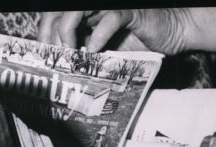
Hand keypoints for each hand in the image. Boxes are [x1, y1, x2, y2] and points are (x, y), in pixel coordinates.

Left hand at [37, 9, 194, 53]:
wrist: (173, 33)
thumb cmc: (139, 44)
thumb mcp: (105, 53)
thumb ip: (86, 55)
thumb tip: (62, 71)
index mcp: (86, 15)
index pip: (54, 16)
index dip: (44, 34)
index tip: (42, 56)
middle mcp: (94, 8)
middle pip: (59, 11)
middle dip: (50, 34)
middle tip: (53, 58)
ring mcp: (110, 7)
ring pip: (78, 10)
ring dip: (67, 31)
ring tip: (70, 53)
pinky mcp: (129, 12)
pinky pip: (110, 19)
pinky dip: (99, 36)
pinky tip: (94, 52)